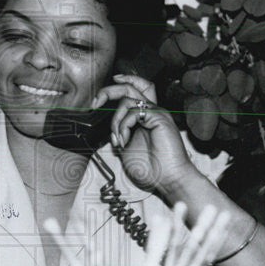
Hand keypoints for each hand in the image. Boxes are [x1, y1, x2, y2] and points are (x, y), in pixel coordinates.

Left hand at [91, 74, 193, 196]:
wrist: (168, 179)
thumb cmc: (153, 169)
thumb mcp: (127, 150)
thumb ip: (120, 135)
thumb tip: (110, 130)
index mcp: (146, 117)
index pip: (134, 91)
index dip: (118, 87)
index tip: (100, 97)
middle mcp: (152, 112)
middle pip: (131, 86)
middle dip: (109, 91)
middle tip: (96, 103)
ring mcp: (156, 113)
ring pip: (127, 99)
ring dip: (115, 120)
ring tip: (118, 140)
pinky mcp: (159, 117)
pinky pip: (133, 111)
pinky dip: (123, 126)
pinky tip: (124, 141)